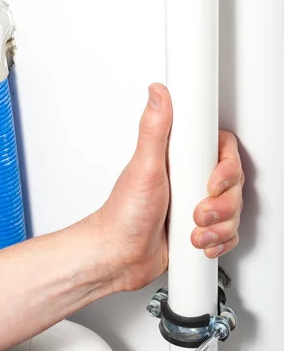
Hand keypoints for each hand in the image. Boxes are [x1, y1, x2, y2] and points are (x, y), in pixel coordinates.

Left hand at [96, 83, 243, 291]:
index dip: (226, 169)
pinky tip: (199, 244)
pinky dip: (218, 242)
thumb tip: (157, 93)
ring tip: (193, 232)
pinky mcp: (198, 231)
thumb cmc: (123, 217)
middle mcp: (188, 183)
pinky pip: (227, 234)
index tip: (211, 183)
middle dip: (221, 205)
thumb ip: (154, 130)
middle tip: (196, 212)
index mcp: (178, 162)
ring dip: (218, 227)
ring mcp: (194, 208)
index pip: (221, 152)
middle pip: (233, 185)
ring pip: (233, 211)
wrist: (118, 257)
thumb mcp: (143, 168)